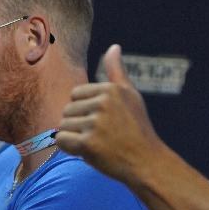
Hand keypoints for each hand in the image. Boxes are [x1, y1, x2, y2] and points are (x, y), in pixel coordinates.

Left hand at [56, 44, 166, 184]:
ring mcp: (96, 123)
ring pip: (63, 126)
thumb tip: (113, 47)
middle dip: (78, 124)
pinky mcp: (88, 143)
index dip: (84, 110)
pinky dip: (69, 148)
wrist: (147, 162)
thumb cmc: (137, 129)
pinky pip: (61, 140)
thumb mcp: (131, 96)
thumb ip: (117, 72)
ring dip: (74, 137)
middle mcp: (104, 103)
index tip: (103, 121)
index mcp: (112, 89)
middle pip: (67, 110)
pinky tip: (87, 151)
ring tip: (97, 143)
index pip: (75, 94)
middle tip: (101, 135)